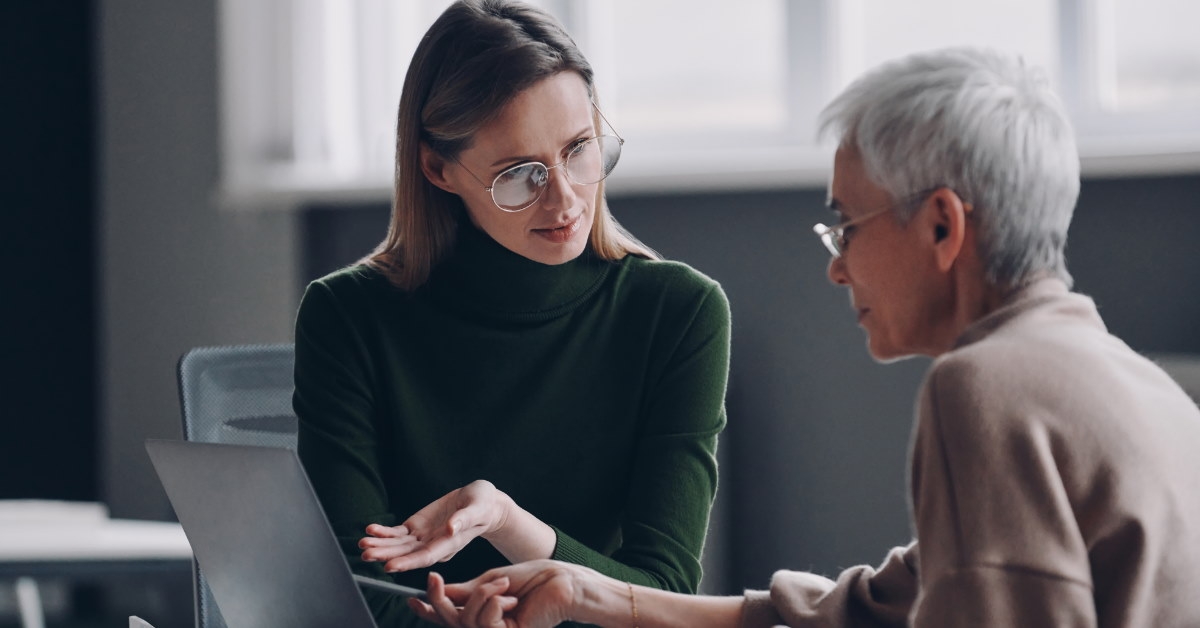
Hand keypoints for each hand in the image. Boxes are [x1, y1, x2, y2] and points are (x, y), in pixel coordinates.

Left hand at [359, 480, 510, 572]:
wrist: (481, 503)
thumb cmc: (483, 505)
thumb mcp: (478, 508)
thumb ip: (465, 519)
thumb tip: (452, 527)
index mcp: (449, 544)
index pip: (425, 557)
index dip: (408, 562)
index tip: (390, 566)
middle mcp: (433, 545)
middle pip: (407, 554)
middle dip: (386, 555)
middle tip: (367, 554)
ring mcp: (424, 537)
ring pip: (398, 545)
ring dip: (380, 545)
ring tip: (363, 543)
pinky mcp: (417, 527)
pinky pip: (398, 533)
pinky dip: (384, 532)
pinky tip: (371, 530)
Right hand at [409, 561, 585, 627]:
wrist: (561, 582)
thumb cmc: (532, 578)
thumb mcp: (490, 580)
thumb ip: (465, 591)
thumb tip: (440, 591)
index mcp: (483, 610)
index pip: (450, 615)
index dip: (429, 611)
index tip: (411, 600)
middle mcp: (487, 624)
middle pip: (451, 621)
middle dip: (439, 600)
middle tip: (432, 579)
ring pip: (466, 620)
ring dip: (481, 595)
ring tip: (502, 584)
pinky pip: (485, 622)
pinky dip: (494, 603)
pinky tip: (511, 597)